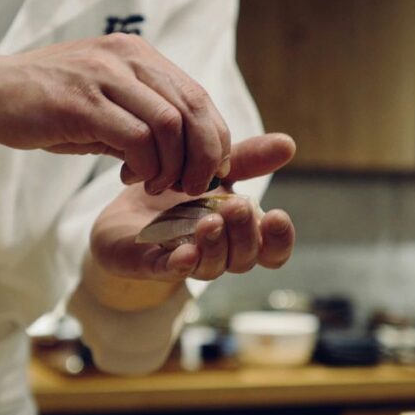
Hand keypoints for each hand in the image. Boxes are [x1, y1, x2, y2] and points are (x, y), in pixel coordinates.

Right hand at [0, 34, 230, 195]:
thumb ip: (140, 118)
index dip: (212, 137)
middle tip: (193, 186)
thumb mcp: (101, 101)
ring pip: (170, 125)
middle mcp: (127, 58)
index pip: (197, 96)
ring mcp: (104, 78)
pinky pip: (136, 139)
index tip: (207, 170)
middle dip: (203, 155)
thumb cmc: (44, 101)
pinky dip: (145, 166)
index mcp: (137, 55)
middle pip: (193, 108)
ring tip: (159, 185)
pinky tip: (131, 178)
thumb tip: (180, 155)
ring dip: (173, 166)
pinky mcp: (82, 104)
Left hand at [88, 133, 296, 284]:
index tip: (277, 215)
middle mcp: (220, 253)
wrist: (126, 210)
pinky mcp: (152, 265)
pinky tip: (185, 252)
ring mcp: (188, 262)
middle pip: (244, 258)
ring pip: (212, 267)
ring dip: (215, 245)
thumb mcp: (214, 169)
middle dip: (244, 234)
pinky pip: (169, 272)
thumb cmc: (178, 194)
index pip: (272, 250)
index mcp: (240, 234)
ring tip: (210, 221)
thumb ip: (247, 159)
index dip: (279, 239)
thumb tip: (288, 142)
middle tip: (236, 207)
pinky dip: (180, 265)